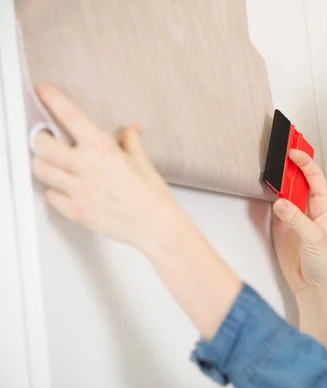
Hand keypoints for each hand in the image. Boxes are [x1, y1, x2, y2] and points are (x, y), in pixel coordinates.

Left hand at [30, 83, 186, 253]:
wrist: (156, 226)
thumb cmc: (152, 196)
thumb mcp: (142, 162)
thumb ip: (130, 142)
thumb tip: (130, 129)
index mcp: (104, 150)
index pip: (71, 116)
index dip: (53, 99)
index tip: (43, 91)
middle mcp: (87, 167)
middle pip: (43, 144)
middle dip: (39, 138)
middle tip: (44, 138)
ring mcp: (79, 190)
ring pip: (41, 169)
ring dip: (43, 163)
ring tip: (53, 163)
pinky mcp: (75, 210)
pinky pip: (50, 196)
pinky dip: (53, 190)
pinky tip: (64, 188)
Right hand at [271, 149, 326, 295]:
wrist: (312, 285)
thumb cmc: (325, 263)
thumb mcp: (314, 238)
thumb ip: (296, 220)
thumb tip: (281, 203)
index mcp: (326, 206)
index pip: (315, 177)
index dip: (304, 162)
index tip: (292, 152)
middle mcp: (310, 207)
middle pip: (299, 179)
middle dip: (289, 165)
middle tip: (279, 152)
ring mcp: (295, 215)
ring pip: (285, 190)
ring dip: (278, 179)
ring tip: (270, 167)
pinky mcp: (281, 224)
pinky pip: (274, 204)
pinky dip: (268, 195)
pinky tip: (265, 188)